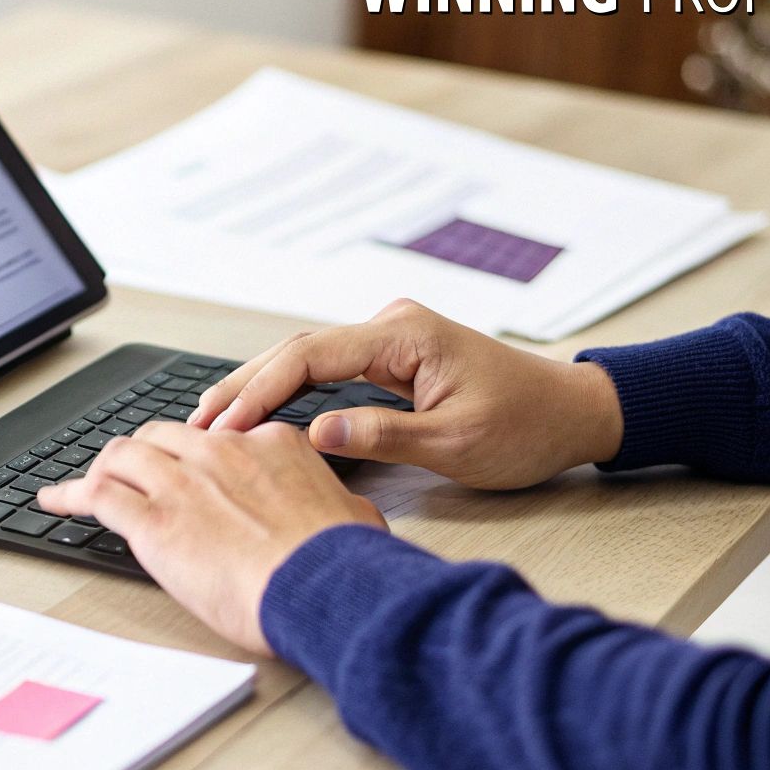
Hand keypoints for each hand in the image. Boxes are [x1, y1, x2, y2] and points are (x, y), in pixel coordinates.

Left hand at [36, 420, 384, 654]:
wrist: (324, 586)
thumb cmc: (343, 563)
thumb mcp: (353, 516)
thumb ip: (335, 505)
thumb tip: (344, 516)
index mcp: (270, 444)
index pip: (221, 438)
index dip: (198, 458)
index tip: (191, 474)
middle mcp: (221, 452)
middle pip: (164, 438)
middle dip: (144, 455)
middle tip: (132, 476)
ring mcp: (183, 482)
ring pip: (124, 455)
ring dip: (103, 469)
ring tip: (87, 485)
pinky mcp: (153, 520)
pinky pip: (96, 495)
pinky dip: (69, 495)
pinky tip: (54, 503)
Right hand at [190, 299, 623, 489]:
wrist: (574, 413)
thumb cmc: (527, 426)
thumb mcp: (455, 443)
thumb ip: (382, 435)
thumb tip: (315, 433)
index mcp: (405, 335)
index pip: (310, 355)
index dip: (260, 391)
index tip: (224, 426)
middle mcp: (391, 325)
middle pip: (297, 350)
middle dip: (243, 387)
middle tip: (195, 425)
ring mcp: (390, 339)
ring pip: (306, 358)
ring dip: (259, 388)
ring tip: (212, 422)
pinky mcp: (392, 358)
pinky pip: (326, 369)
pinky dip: (287, 391)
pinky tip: (259, 415)